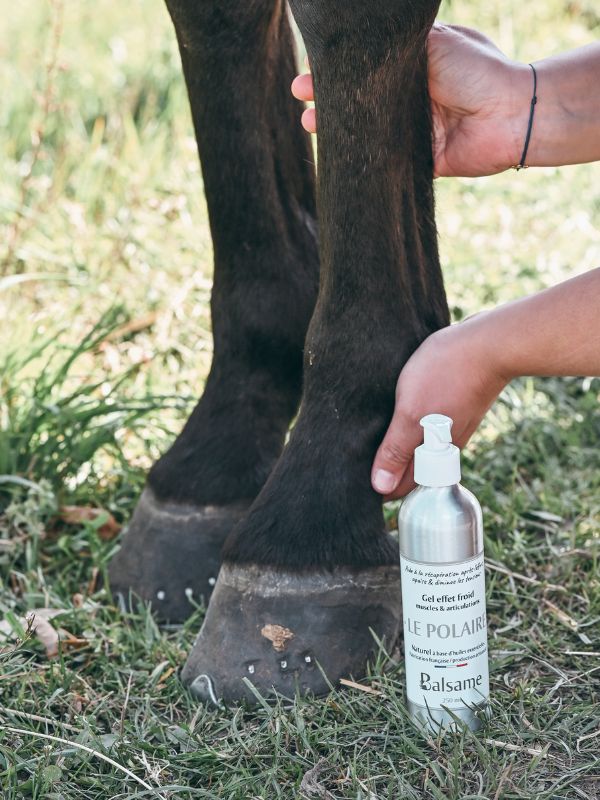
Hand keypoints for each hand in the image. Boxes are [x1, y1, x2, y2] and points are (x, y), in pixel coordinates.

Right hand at [291, 23, 530, 176]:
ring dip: (338, 129)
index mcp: (413, 68)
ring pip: (367, 131)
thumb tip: (359, 43)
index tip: (311, 68)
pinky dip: (362, 158)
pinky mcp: (419, 160)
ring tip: (310, 124)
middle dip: (329, 99)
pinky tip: (338, 154)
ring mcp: (413, 130)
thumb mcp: (433, 42)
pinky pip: (385, 161)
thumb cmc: (476, 70)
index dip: (339, 69)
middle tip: (300, 96)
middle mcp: (410, 99)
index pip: (367, 68)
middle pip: (361, 100)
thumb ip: (396, 46)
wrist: (508, 113)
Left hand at [370, 318, 507, 497]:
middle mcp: (445, 447)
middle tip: (358, 465)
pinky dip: (412, 431)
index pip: (402, 486)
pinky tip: (399, 418)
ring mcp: (452, 428)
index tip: (355, 484)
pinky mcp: (455, 409)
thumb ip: (396, 450)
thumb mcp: (411, 414)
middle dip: (389, 474)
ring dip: (400, 451)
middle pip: (413, 471)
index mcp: (434, 454)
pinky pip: (429, 430)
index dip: (380, 489)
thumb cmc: (445, 375)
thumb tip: (380, 487)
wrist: (488, 344)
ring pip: (421, 450)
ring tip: (373, 443)